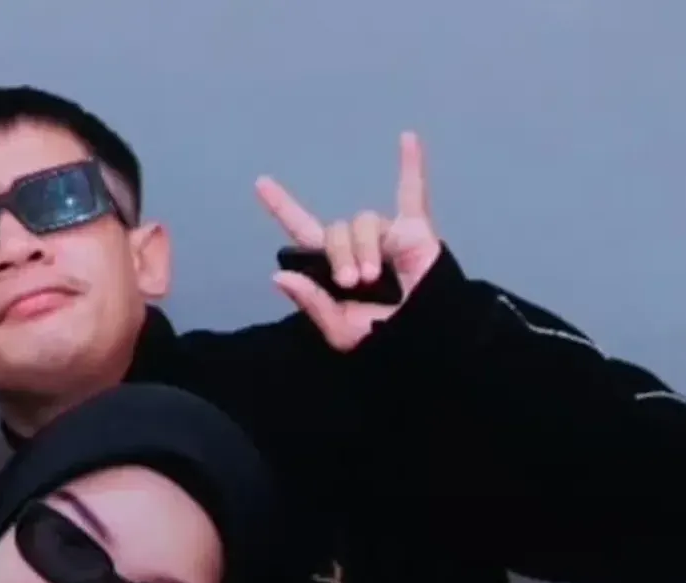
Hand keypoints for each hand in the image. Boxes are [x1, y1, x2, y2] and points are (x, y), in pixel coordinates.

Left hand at [257, 132, 442, 350]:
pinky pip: (412, 194)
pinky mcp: (415, 232)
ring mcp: (385, 236)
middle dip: (338, 255)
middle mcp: (356, 246)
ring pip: (362, 221)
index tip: (261, 184)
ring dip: (365, 248)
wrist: (424, 340)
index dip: (282, 208)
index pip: (302, 233)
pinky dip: (412, 166)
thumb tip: (277, 275)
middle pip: (334, 230)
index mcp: (332, 268)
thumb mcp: (339, 330)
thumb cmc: (383, 339)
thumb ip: (310, 302)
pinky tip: (408, 139)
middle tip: (351, 283)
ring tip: (374, 277)